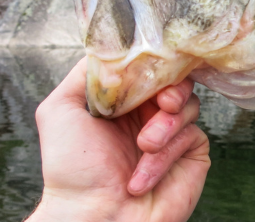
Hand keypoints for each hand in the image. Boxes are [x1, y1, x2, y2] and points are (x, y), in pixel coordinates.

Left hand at [26, 57, 209, 221]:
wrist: (94, 217)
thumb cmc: (74, 170)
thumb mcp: (60, 110)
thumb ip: (86, 74)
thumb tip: (113, 49)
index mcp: (124, 102)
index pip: (150, 68)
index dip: (156, 67)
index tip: (153, 74)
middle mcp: (149, 115)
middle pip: (177, 81)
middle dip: (171, 91)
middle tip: (162, 106)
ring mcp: (173, 135)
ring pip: (189, 107)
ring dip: (164, 128)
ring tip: (143, 147)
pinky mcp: (192, 156)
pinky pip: (193, 137)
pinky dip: (165, 155)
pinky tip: (141, 176)